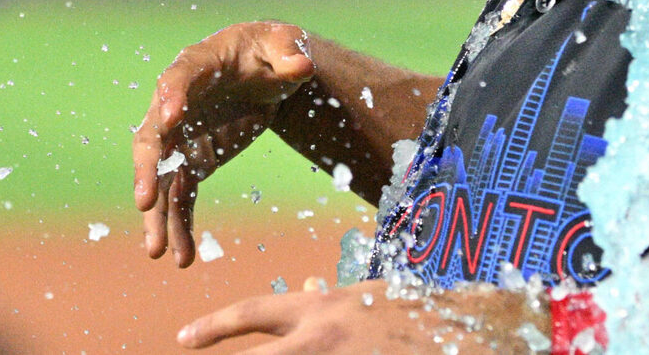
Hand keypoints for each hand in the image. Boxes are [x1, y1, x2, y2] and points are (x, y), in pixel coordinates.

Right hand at [133, 21, 316, 265]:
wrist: (269, 70)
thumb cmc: (272, 49)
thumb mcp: (286, 43)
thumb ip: (291, 52)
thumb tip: (302, 66)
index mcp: (197, 64)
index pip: (177, 80)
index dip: (171, 98)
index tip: (168, 119)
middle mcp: (177, 104)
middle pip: (153, 138)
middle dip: (147, 170)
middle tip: (145, 202)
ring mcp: (182, 136)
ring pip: (162, 177)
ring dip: (159, 214)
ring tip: (159, 251)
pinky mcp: (196, 160)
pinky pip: (182, 195)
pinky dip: (180, 224)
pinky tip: (182, 256)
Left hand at [177, 277, 549, 353]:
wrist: (466, 326)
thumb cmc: (413, 310)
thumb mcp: (364, 299)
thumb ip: (328, 310)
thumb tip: (300, 304)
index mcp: (321, 309)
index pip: (255, 313)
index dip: (215, 327)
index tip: (182, 339)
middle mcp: (322, 338)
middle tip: (185, 352)